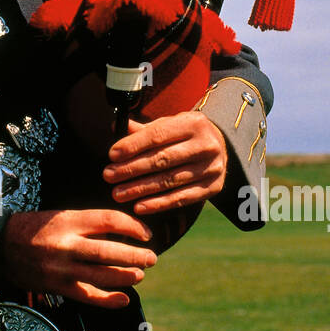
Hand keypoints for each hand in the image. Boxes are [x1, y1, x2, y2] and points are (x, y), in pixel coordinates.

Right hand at [0, 208, 156, 308]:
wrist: (1, 246)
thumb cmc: (35, 228)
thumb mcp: (61, 216)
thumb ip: (88, 224)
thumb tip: (123, 232)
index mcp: (68, 220)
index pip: (108, 220)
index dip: (132, 227)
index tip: (145, 233)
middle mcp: (66, 244)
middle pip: (108, 251)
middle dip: (135, 255)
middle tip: (151, 257)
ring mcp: (62, 268)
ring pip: (101, 274)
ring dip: (126, 276)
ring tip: (140, 274)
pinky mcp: (58, 286)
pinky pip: (87, 296)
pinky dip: (108, 300)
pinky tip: (124, 299)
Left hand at [102, 112, 227, 213]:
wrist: (221, 147)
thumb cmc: (186, 135)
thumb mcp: (171, 124)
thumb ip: (145, 129)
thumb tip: (116, 126)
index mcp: (194, 123)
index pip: (158, 135)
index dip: (133, 146)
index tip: (112, 155)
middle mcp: (206, 145)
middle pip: (162, 159)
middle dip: (131, 169)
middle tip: (109, 176)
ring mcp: (212, 168)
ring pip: (169, 181)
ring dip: (140, 189)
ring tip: (118, 193)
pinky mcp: (213, 187)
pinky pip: (182, 198)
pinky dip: (159, 204)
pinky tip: (139, 206)